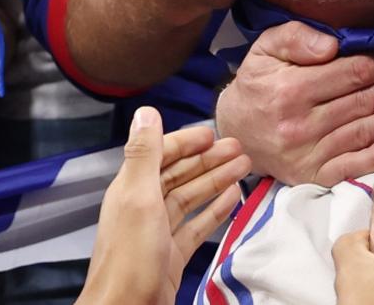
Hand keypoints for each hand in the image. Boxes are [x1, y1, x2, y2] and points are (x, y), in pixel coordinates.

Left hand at [82, 108, 249, 304]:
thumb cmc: (129, 259)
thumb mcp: (138, 198)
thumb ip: (144, 155)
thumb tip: (146, 112)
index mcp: (131, 189)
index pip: (161, 155)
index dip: (186, 141)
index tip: (213, 133)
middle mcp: (143, 207)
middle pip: (180, 175)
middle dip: (209, 160)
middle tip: (240, 149)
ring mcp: (158, 233)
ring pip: (191, 198)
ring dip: (216, 181)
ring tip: (244, 168)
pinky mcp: (172, 255)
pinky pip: (197, 226)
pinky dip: (215, 211)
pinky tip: (232, 200)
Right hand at [216, 21, 373, 184]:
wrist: (234, 133)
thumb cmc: (256, 85)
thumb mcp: (264, 49)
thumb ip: (295, 38)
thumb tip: (332, 45)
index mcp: (290, 90)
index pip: (353, 73)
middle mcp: (300, 125)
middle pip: (364, 101)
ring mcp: (308, 154)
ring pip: (366, 131)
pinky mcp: (313, 176)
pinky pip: (357, 164)